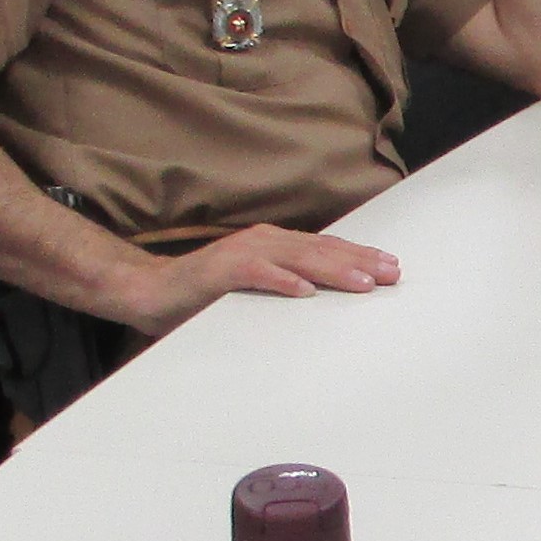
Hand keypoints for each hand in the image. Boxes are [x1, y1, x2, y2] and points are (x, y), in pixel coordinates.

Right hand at [123, 222, 401, 333]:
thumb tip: (325, 299)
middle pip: (320, 251)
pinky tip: (304, 291)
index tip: (391, 268)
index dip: (359, 256)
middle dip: (359, 262)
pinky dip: (280, 281)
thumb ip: (286, 287)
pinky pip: (255, 274)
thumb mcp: (256, 289)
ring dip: (332, 270)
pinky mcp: (220, 271)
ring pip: (296, 259)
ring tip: (363, 283)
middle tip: (391, 275)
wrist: (149, 292)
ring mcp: (241, 253)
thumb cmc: (205, 295)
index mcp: (274, 245)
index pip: (325, 249)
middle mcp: (263, 241)